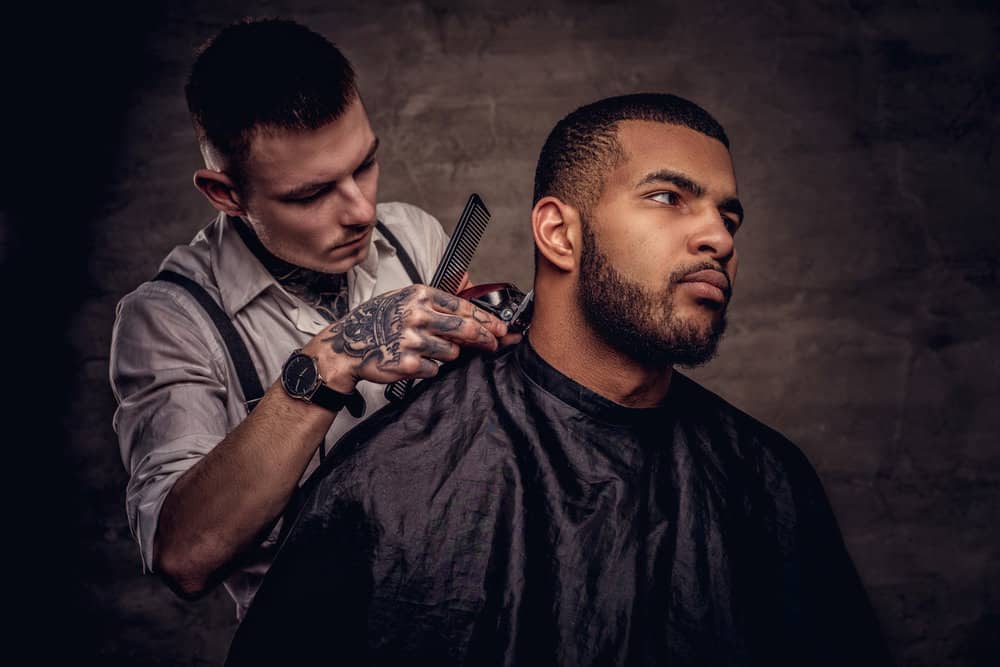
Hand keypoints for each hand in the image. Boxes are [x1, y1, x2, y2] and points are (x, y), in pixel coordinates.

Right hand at [313, 285, 507, 389]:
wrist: (346, 345)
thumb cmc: (376, 322)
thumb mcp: (404, 299)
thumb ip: (435, 303)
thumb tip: (471, 307)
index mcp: (419, 295)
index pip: (464, 306)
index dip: (486, 319)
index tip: (499, 328)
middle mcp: (418, 315)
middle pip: (466, 329)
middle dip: (485, 339)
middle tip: (492, 344)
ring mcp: (413, 340)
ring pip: (452, 352)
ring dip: (447, 355)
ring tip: (427, 351)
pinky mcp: (408, 364)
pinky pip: (435, 369)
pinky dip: (430, 369)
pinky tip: (414, 362)